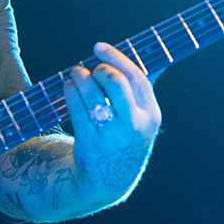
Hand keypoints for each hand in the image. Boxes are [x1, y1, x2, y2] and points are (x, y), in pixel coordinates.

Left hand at [64, 42, 161, 206]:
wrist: (110, 177)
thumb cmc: (126, 135)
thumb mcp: (142, 117)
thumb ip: (142, 88)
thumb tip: (155, 52)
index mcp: (150, 114)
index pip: (136, 76)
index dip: (115, 57)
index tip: (98, 46)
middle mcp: (134, 125)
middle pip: (115, 82)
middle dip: (98, 68)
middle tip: (88, 68)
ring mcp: (111, 135)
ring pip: (92, 93)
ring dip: (79, 77)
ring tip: (75, 73)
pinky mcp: (90, 142)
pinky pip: (76, 108)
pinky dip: (69, 91)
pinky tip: (68, 87)